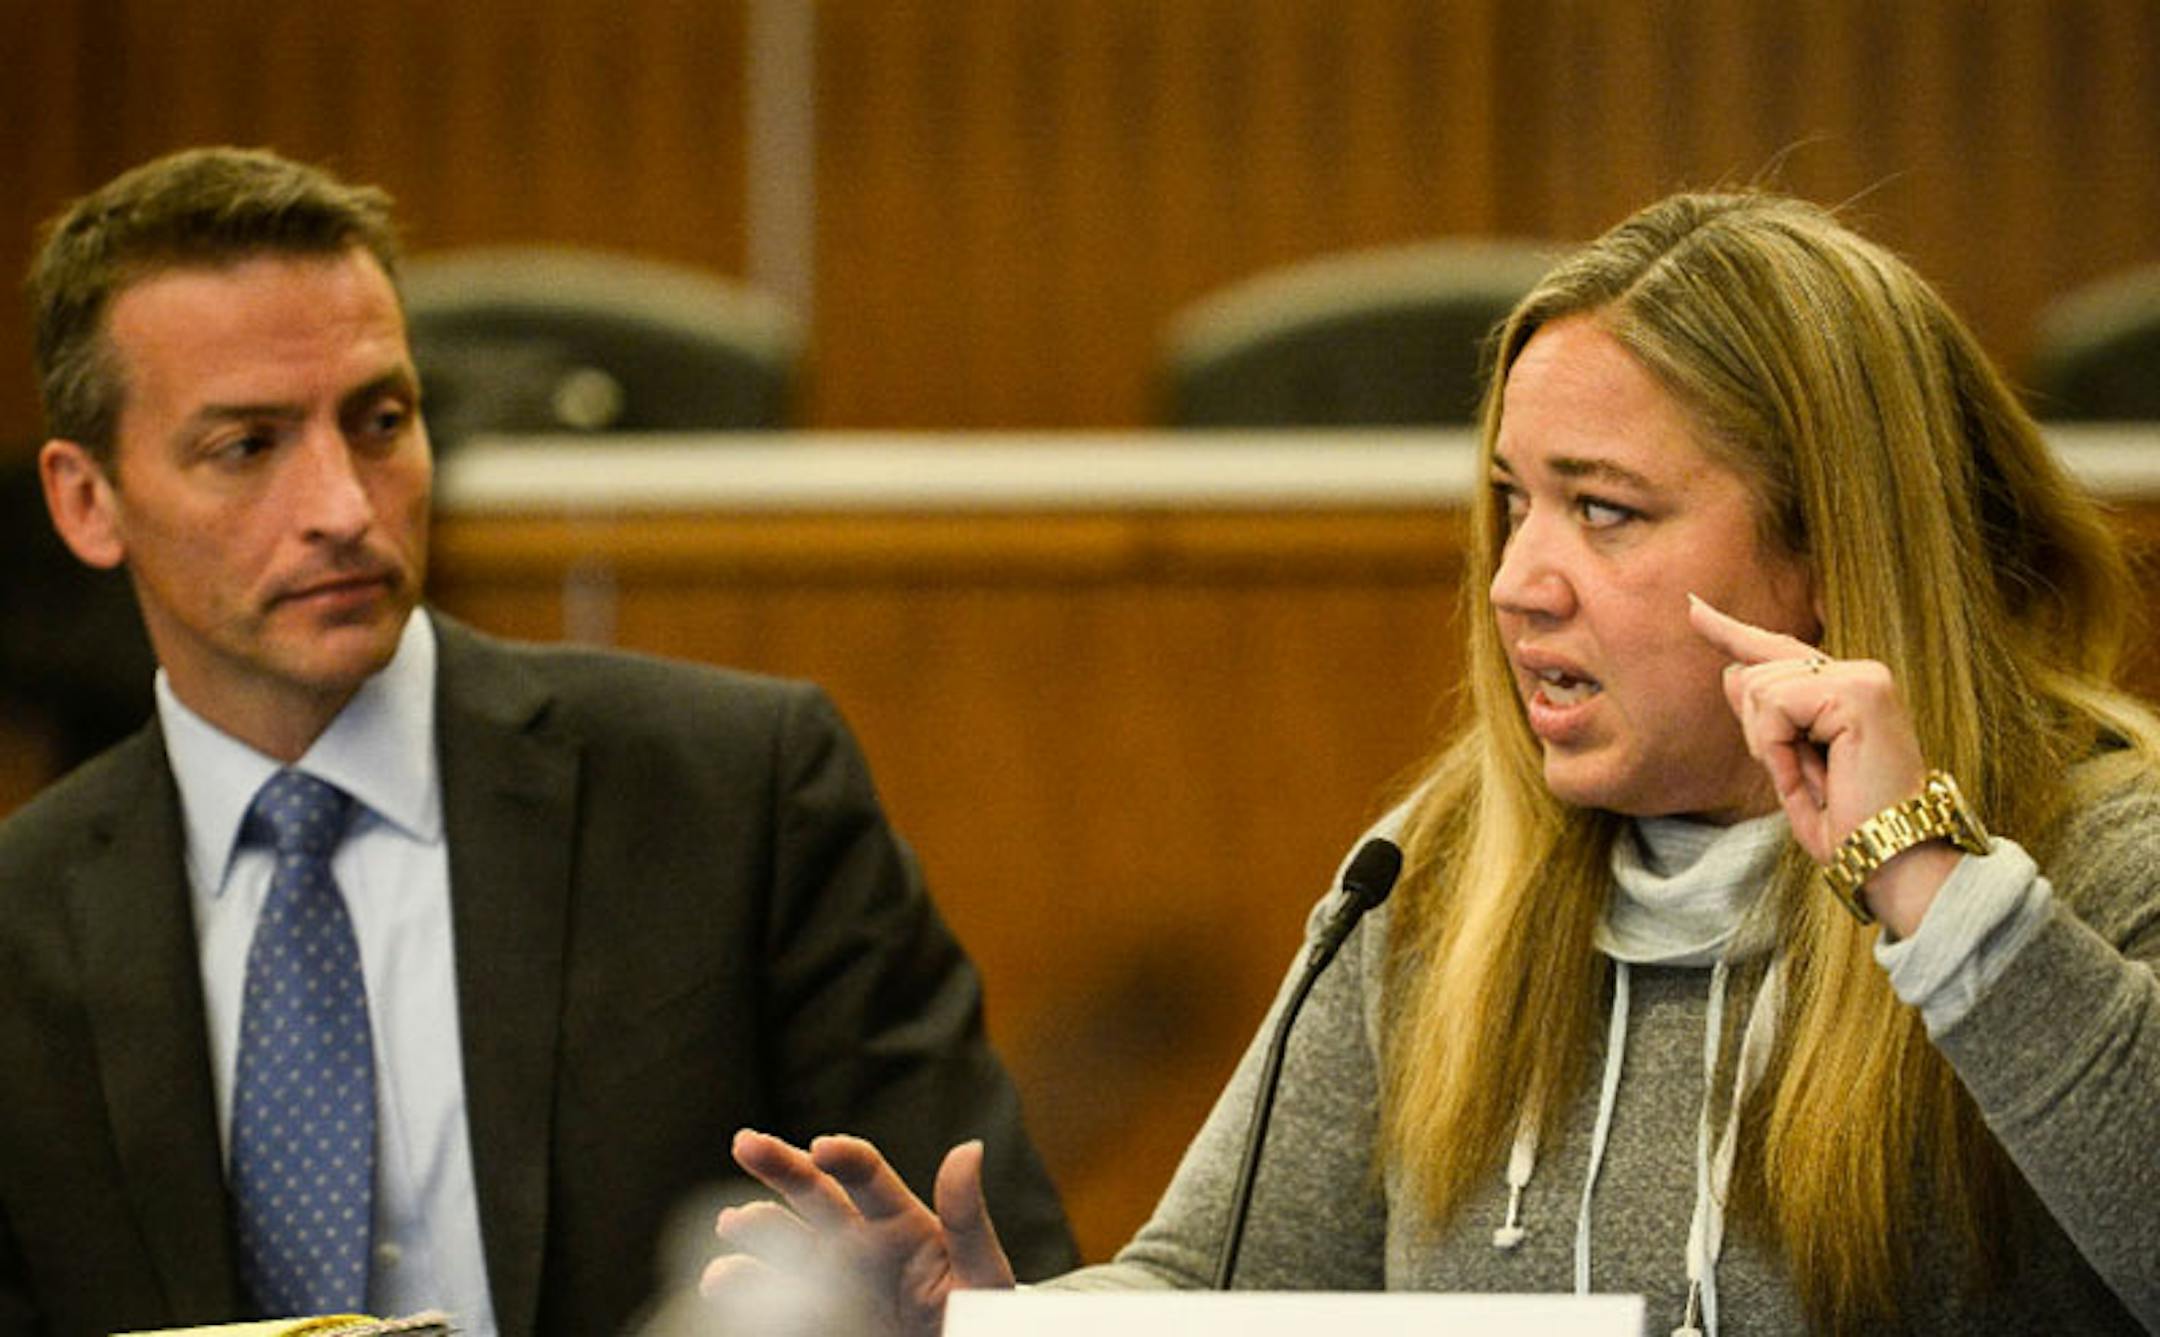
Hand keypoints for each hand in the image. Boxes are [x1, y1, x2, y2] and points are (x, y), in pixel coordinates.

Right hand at [701, 1129, 1015, 1336]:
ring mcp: (830, 1278)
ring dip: (755, 1228)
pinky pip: (773, 1298)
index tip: (823, 1148)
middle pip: (812, 1192)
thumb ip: (967, 1217)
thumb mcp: (981, 1270)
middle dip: (779, 1164)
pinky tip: (720, 1279)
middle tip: (746, 1143)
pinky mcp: (815, 1316)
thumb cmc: (977, 1312)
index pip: (867, 1174)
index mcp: (899, 1220)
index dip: (845, 1155)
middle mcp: (856, 1240)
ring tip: (731, 1222)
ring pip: (783, 1242)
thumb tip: (969, 1148)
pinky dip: (743, 1285)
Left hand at [1687, 594, 1957, 933]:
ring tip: (1815, 777)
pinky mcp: (1859, 691)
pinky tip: (1813, 771)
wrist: (1890, 859)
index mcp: (1847, 691)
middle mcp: (1860, 674)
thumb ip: (1765, 719)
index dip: (1731, 632)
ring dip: (1769, 744)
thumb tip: (1732, 671)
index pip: (1778, 651)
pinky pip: (1775, 704)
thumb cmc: (1847, 825)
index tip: (1693, 609)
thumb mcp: (1789, 767)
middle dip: (1758, 734)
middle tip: (1804, 776)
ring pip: (1759, 686)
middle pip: (1754, 673)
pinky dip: (1776, 746)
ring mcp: (1863, 678)